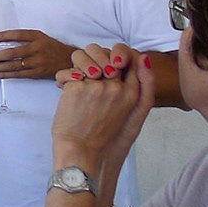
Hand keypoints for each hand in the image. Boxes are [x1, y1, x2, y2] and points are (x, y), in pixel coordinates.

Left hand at [0, 27, 77, 79]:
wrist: (68, 61)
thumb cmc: (52, 48)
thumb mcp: (40, 38)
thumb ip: (25, 39)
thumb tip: (4, 42)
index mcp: (37, 37)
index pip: (17, 35)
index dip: (3, 36)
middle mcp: (37, 49)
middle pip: (12, 52)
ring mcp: (36, 62)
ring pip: (13, 65)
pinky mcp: (36, 73)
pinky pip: (18, 74)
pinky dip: (5, 74)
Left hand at [52, 43, 151, 168]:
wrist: (82, 154)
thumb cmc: (105, 137)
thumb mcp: (134, 116)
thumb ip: (143, 88)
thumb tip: (144, 58)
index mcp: (132, 93)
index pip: (130, 56)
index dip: (116, 55)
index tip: (106, 64)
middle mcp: (117, 87)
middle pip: (106, 52)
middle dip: (95, 55)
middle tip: (88, 70)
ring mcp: (96, 86)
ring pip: (85, 56)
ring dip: (78, 62)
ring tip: (76, 77)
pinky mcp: (77, 87)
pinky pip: (69, 72)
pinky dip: (63, 79)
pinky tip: (63, 90)